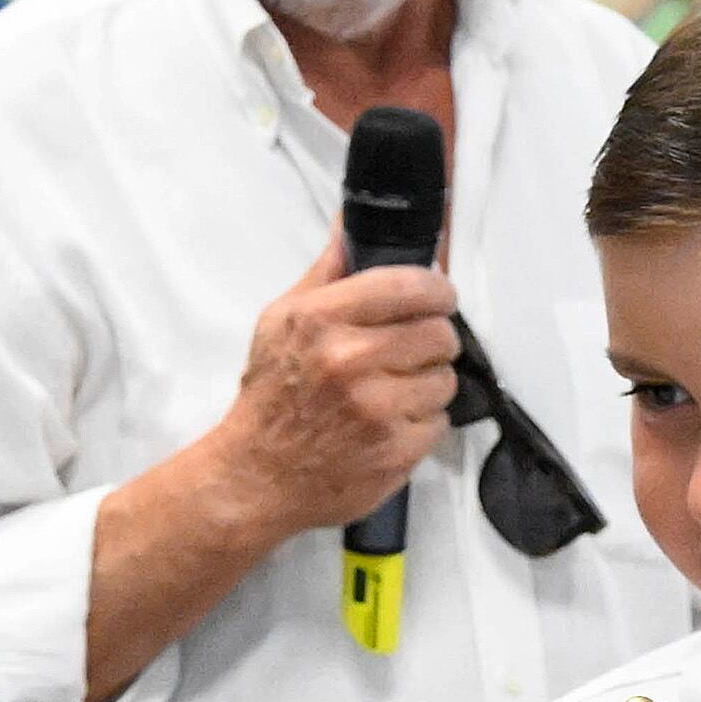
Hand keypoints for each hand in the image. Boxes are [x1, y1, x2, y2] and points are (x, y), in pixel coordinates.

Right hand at [200, 233, 463, 543]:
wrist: (255, 477)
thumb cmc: (270, 397)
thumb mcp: (280, 322)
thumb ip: (325, 273)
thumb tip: (350, 224)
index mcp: (322, 319)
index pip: (411, 285)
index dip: (436, 290)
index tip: (439, 297)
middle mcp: (350, 360)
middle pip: (439, 333)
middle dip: (433, 340)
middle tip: (413, 350)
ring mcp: (376, 408)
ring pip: (445, 379)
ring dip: (428, 385)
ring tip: (394, 392)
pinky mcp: (394, 450)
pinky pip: (439, 422)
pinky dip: (421, 424)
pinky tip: (390, 425)